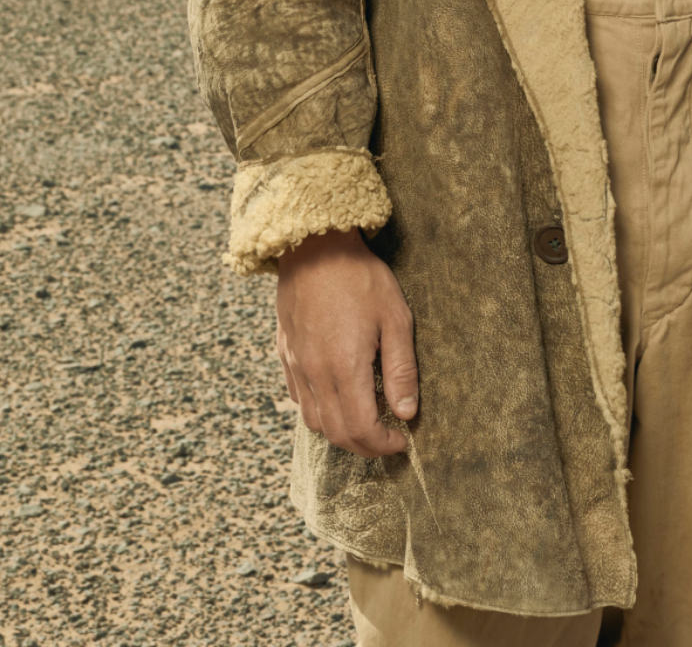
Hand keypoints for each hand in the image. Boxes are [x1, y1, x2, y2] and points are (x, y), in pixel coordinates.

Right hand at [276, 229, 417, 456]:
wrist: (315, 245)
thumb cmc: (360, 277)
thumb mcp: (395, 317)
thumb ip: (401, 369)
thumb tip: (406, 413)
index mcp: (345, 367)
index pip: (361, 429)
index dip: (383, 444)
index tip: (401, 440)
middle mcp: (315, 373)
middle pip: (336, 434)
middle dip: (364, 447)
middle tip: (385, 440)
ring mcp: (296, 364)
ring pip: (314, 421)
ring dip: (339, 432)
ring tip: (363, 421)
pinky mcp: (285, 353)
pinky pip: (298, 398)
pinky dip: (319, 411)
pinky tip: (336, 397)